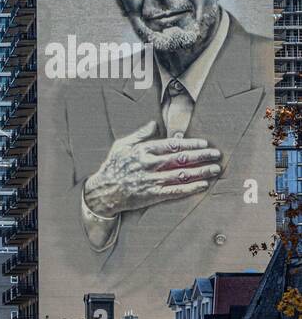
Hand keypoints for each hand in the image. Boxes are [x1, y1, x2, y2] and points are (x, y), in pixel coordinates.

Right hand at [83, 121, 221, 217]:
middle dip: (202, 156)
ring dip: (201, 171)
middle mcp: (149, 164)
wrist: (102, 192)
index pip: (172, 145)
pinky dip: (190, 188)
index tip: (204, 144)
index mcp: (143, 151)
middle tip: (216, 155)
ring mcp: (151, 180)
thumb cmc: (112, 167)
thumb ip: (139, 134)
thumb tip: (154, 123)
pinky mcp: (152, 195)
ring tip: (215, 169)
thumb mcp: (121, 145)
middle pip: (181, 158)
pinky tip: (203, 185)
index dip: (191, 143)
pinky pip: (175, 191)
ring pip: (182, 174)